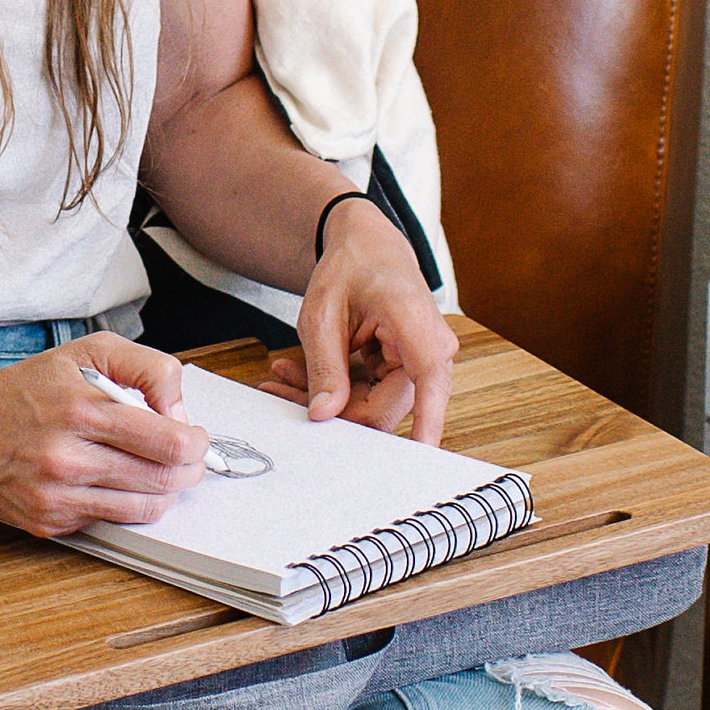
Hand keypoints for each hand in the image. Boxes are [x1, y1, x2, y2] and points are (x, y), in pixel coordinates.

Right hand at [0, 336, 208, 537]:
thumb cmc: (24, 389)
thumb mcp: (86, 351)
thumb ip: (145, 368)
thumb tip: (178, 412)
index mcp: (80, 410)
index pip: (169, 442)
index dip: (196, 443)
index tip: (194, 436)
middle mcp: (67, 458)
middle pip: (164, 480)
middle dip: (188, 469)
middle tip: (187, 457)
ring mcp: (57, 496)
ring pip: (144, 509)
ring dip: (163, 490)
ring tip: (157, 470)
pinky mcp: (49, 522)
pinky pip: (111, 520)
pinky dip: (124, 502)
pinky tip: (113, 480)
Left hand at [264, 199, 457, 443]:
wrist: (369, 247)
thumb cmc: (351, 266)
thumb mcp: (322, 313)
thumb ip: (325, 366)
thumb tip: (324, 415)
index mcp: (416, 325)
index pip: (429, 386)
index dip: (425, 426)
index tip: (416, 462)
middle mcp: (430, 350)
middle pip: (384, 409)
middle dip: (332, 410)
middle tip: (279, 388)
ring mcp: (420, 364)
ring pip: (372, 407)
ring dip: (326, 399)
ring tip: (282, 373)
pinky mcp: (405, 372)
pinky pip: (369, 396)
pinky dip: (333, 388)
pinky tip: (297, 371)